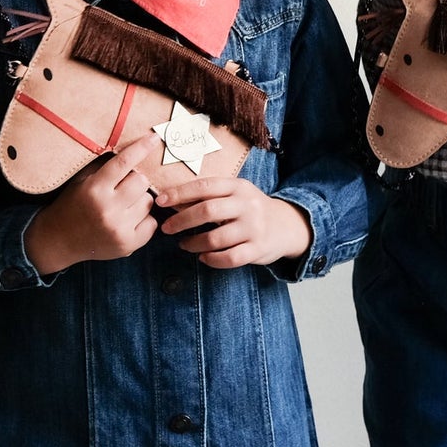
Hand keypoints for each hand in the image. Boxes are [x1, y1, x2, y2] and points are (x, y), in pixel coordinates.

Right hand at [23, 132, 162, 271]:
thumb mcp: (81, 180)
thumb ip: (104, 166)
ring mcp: (119, 229)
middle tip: (123, 187)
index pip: (124, 163)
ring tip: (123, 205)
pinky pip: (152, 223)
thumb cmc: (72, 205)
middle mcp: (108, 209)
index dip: (141, 148)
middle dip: (135, 181)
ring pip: (148, 201)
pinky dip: (144, 219)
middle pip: (141, 181)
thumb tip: (133, 148)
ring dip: (140, 200)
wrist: (59, 240)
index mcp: (94, 189)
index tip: (155, 138)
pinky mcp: (128, 244)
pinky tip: (128, 220)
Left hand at [155, 177, 313, 269]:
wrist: (286, 226)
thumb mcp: (235, 194)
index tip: (160, 201)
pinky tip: (203, 257)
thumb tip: (170, 199)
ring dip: (193, 243)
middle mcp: (247, 205)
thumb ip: (209, 195)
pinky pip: (229, 258)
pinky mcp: (257, 249)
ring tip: (184, 244)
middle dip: (181, 220)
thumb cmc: (249, 209)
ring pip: (216, 238)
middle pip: (208, 211)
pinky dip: (211, 259)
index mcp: (238, 187)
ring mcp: (254, 228)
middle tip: (166, 228)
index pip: (205, 186)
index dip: (180, 193)